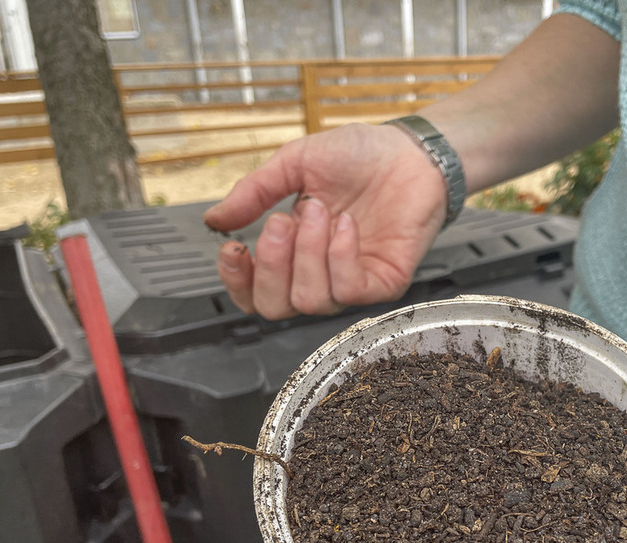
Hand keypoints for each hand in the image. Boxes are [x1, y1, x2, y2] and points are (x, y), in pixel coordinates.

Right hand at [204, 123, 446, 319]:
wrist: (410, 150)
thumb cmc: (360, 156)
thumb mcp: (295, 164)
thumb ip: (254, 193)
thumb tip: (215, 220)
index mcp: (292, 252)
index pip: (253, 292)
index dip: (236, 281)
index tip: (233, 249)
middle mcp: (318, 275)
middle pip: (274, 308)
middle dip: (271, 265)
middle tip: (283, 221)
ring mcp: (350, 282)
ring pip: (309, 301)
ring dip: (308, 253)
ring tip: (322, 210)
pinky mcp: (382, 284)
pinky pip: (348, 290)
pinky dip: (340, 256)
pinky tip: (346, 224)